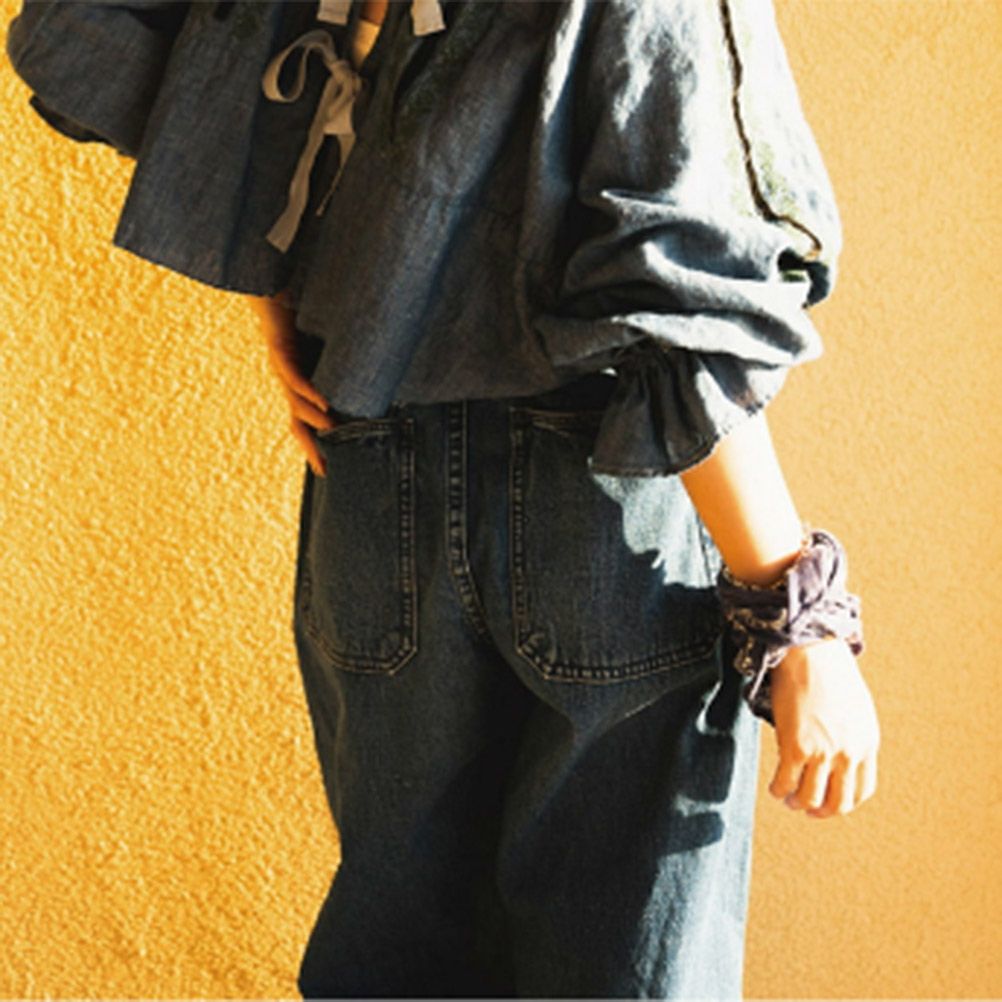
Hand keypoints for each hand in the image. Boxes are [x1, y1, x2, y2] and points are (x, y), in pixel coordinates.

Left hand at [250, 290, 334, 476]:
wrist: (269, 280)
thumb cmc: (301, 307)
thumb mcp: (329, 339)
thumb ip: (346, 356)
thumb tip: (378, 367)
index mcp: (300, 381)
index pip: (307, 419)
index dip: (316, 443)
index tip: (328, 468)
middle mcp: (289, 379)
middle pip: (298, 422)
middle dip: (310, 446)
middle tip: (324, 469)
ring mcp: (282, 366)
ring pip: (296, 403)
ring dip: (314, 421)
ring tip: (333, 434)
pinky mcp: (279, 348)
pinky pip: (294, 377)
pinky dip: (309, 393)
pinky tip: (324, 404)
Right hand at [767, 637, 879, 818]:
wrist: (811, 651)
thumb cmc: (828, 672)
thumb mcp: (853, 709)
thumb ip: (849, 735)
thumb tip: (834, 752)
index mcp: (866, 744)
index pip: (862, 791)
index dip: (844, 803)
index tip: (829, 802)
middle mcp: (848, 753)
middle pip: (838, 802)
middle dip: (821, 811)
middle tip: (806, 808)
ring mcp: (822, 752)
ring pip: (810, 798)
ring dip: (797, 803)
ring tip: (787, 798)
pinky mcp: (796, 746)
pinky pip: (785, 783)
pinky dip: (778, 791)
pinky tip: (774, 788)